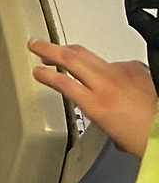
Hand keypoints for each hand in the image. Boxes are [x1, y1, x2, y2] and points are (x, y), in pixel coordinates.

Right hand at [28, 39, 156, 158]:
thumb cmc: (149, 138)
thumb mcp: (117, 136)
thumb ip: (104, 120)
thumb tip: (106, 119)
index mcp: (97, 105)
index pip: (62, 82)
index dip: (45, 75)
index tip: (37, 71)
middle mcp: (106, 84)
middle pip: (70, 58)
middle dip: (49, 49)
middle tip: (36, 44)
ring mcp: (122, 72)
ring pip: (89, 55)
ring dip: (72, 52)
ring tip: (62, 51)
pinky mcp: (137, 67)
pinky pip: (114, 62)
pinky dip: (106, 66)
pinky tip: (108, 72)